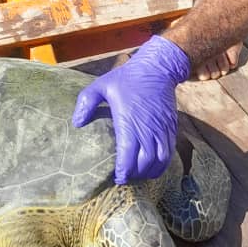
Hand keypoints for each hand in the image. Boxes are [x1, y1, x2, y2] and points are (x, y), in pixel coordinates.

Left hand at [72, 35, 189, 183]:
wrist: (157, 68)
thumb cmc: (128, 78)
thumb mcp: (102, 85)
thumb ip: (87, 103)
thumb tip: (76, 123)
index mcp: (128, 121)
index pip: (128, 156)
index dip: (123, 172)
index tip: (117, 178)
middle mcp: (147, 129)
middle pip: (145, 163)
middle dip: (135, 175)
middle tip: (126, 177)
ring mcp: (161, 129)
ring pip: (159, 160)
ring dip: (149, 172)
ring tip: (139, 174)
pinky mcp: (171, 127)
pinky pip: (169, 152)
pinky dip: (162, 163)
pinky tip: (153, 165)